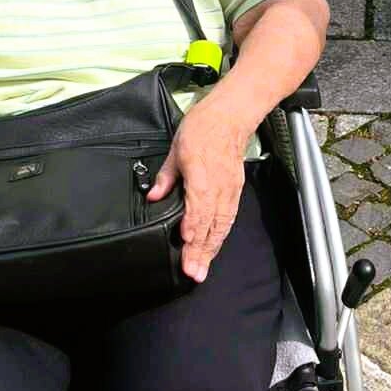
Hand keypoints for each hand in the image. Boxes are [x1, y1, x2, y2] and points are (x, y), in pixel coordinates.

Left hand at [146, 100, 250, 283]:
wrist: (231, 116)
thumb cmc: (202, 128)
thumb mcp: (176, 148)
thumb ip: (166, 176)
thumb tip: (153, 197)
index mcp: (201, 176)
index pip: (197, 208)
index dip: (193, 228)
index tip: (186, 244)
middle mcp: (218, 187)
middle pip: (210, 224)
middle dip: (201, 250)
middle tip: (193, 273)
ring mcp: (229, 190)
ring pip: (221, 225)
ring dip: (211, 248)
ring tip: (202, 269)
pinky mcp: (236, 190)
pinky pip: (229, 217)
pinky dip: (221, 235)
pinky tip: (214, 248)